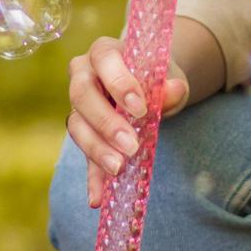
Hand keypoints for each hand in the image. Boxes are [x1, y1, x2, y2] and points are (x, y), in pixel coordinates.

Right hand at [64, 34, 187, 205]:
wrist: (149, 86)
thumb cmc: (156, 77)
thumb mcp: (168, 77)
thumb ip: (170, 85)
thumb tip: (173, 90)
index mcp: (104, 52)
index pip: (104, 59)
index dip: (119, 83)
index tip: (140, 108)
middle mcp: (83, 75)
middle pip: (82, 94)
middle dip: (105, 122)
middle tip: (130, 145)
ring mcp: (78, 106)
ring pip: (76, 125)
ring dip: (96, 149)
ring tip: (118, 169)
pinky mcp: (84, 135)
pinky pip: (83, 156)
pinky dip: (91, 178)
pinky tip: (97, 198)